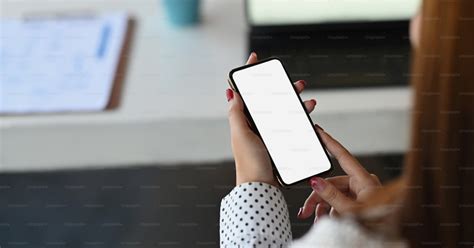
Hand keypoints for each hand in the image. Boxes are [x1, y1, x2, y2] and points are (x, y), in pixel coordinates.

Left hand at [227, 52, 316, 185]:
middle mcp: (255, 125)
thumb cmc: (249, 162)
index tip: (255, 58)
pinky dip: (301, 119)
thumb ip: (236, 113)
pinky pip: (292, 126)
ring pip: (284, 111)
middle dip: (282, 88)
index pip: (245, 92)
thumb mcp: (240, 134)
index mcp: (243, 120)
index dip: (249, 74)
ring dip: (296, 103)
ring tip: (308, 99)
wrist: (261, 186)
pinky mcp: (279, 143)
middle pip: (269, 99)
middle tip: (294, 82)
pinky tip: (309, 117)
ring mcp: (268, 134)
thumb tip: (231, 92)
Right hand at [297, 126, 381, 221]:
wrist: (387, 239)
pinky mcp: (359, 204)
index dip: (329, 142)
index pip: (343, 156)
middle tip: (306, 210)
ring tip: (318, 220)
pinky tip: (326, 220)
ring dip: (323, 208)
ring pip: (334, 195)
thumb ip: (332, 196)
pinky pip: (340, 203)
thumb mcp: (352, 211)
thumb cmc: (381, 225)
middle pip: (332, 183)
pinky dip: (330, 212)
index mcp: (364, 180)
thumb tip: (317, 182)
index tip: (319, 131)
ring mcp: (361, 195)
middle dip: (317, 197)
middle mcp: (363, 185)